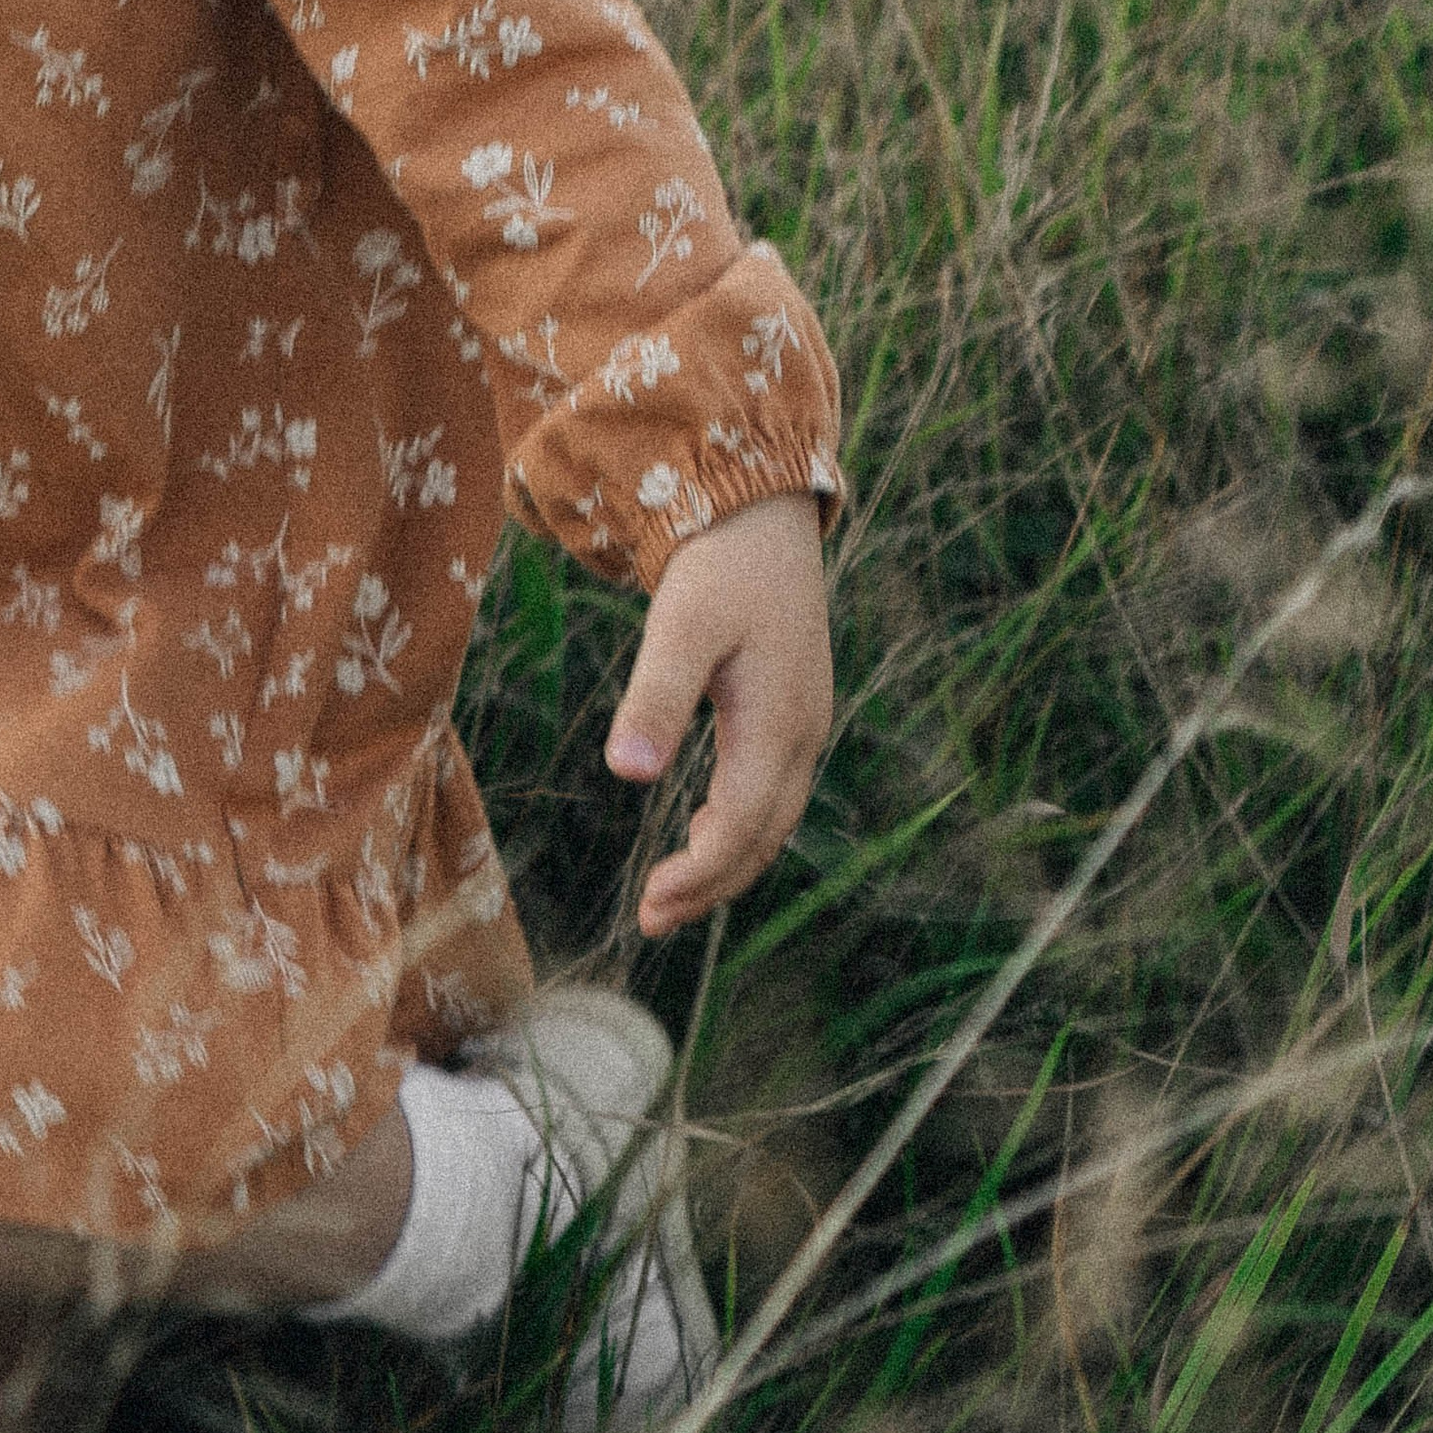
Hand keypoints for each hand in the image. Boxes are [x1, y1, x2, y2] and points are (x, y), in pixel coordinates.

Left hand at [607, 492, 832, 940]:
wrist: (760, 514)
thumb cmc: (717, 569)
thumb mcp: (679, 628)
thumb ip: (656, 698)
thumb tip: (627, 774)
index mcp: (777, 724)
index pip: (741, 826)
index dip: (699, 874)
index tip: (650, 904)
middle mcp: (802, 733)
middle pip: (762, 837)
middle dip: (711, 884)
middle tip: (653, 918)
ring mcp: (805, 722)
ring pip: (773, 818)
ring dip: (726, 860)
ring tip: (672, 893)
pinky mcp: (794, 709)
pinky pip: (774, 789)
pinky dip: (740, 824)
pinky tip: (700, 825)